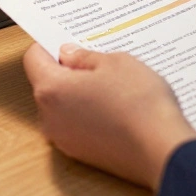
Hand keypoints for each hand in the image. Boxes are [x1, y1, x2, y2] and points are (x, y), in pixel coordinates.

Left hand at [23, 43, 195, 189]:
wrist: (162, 150)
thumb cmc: (139, 105)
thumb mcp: (115, 63)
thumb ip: (85, 57)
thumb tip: (70, 56)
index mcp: (51, 90)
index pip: (33, 59)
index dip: (49, 45)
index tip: (66, 42)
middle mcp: (50, 118)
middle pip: (47, 84)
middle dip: (67, 70)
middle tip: (96, 61)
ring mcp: (65, 139)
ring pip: (63, 106)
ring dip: (79, 94)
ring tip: (112, 86)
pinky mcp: (82, 154)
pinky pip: (77, 125)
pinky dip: (89, 114)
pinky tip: (116, 108)